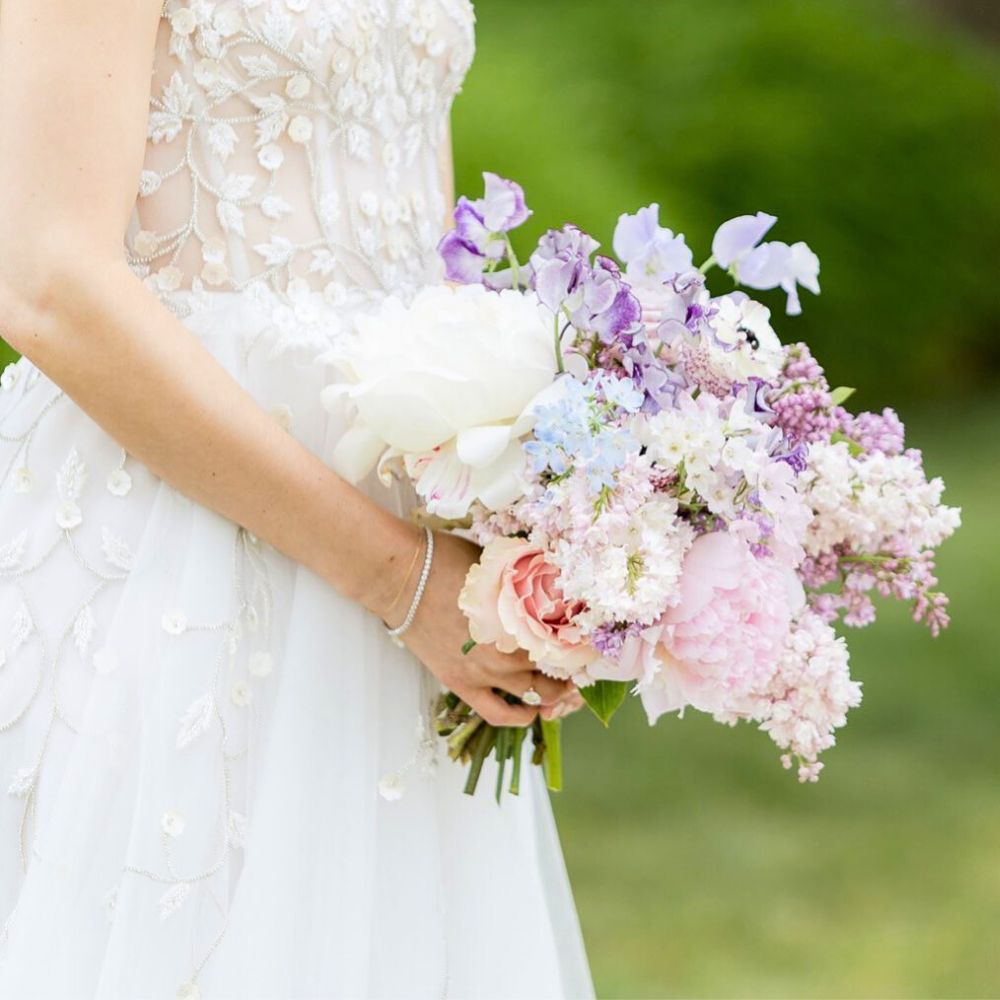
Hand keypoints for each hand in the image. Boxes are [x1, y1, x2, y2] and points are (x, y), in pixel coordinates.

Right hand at [390, 530, 582, 726]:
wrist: (401, 577)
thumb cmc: (449, 559)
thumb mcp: (500, 562)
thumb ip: (529, 579)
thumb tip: (559, 580)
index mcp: (522, 615)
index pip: (571, 639)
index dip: (588, 645)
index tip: (596, 645)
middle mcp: (510, 647)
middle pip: (560, 669)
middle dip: (577, 672)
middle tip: (583, 670)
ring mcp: (486, 670)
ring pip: (537, 694)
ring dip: (556, 695)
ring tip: (566, 691)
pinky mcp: (462, 684)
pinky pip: (500, 714)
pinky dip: (521, 717)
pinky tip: (533, 711)